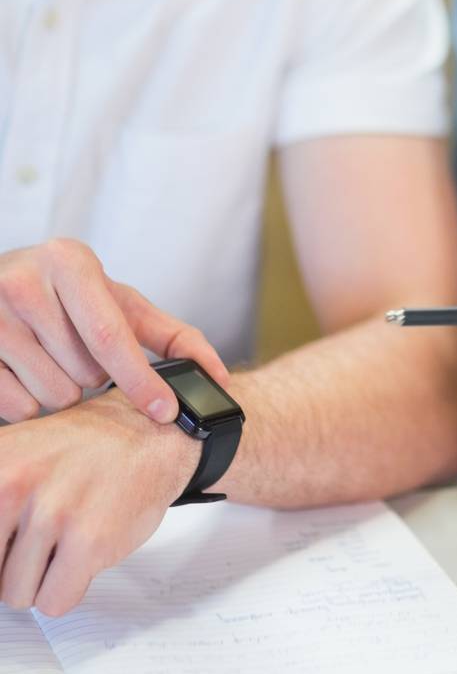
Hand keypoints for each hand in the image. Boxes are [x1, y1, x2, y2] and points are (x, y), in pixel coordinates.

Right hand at [0, 240, 229, 424]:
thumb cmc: (66, 298)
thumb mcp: (115, 301)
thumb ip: (168, 334)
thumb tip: (219, 374)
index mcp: (68, 261)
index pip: (111, 336)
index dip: (141, 381)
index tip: (167, 412)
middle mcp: (24, 281)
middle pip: (83, 374)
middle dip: (92, 379)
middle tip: (77, 353)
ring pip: (51, 395)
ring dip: (60, 391)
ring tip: (49, 359)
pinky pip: (17, 408)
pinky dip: (27, 402)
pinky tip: (23, 371)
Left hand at [0, 389, 197, 614]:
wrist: (151, 432)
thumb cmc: (89, 446)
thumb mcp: (21, 454)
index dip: (1, 547)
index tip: (16, 539)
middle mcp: (14, 484)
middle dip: (17, 565)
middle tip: (46, 534)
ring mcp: (52, 513)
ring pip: (18, 594)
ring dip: (44, 578)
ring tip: (68, 537)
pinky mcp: (88, 541)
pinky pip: (54, 601)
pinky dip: (70, 587)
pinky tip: (85, 550)